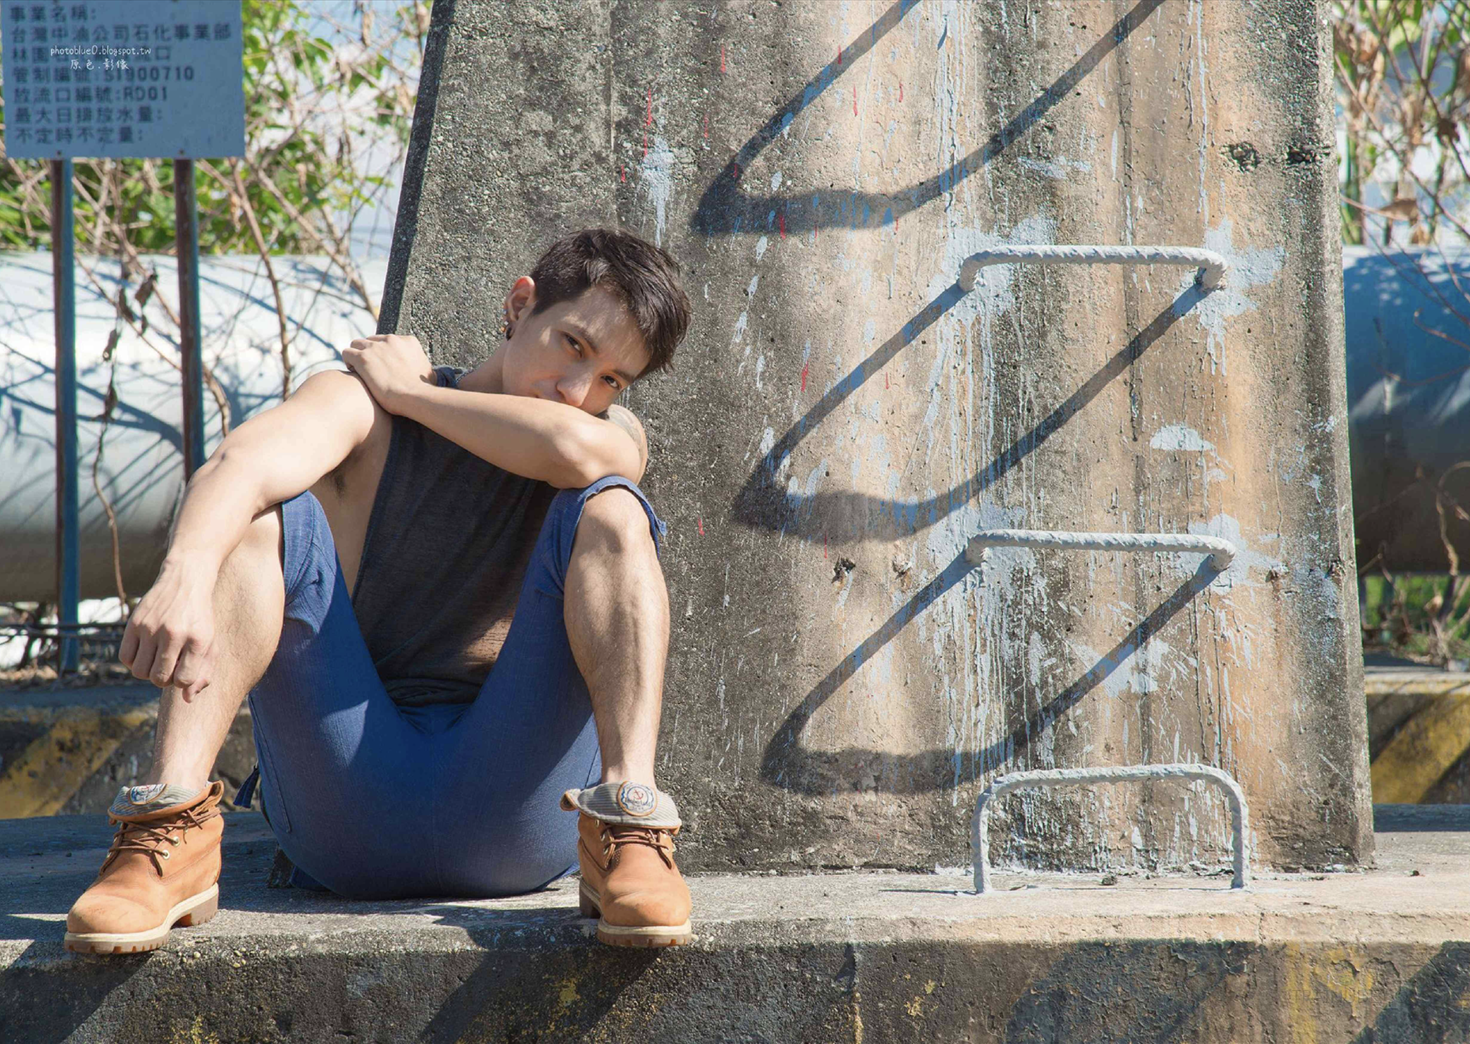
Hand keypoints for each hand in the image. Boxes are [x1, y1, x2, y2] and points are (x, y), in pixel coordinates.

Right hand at [118, 558, 216, 700]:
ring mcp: (151, 627)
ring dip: (148, 672)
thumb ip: (204, 673)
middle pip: (159, 679)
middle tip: (170, 665)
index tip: (185, 669)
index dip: (183, 680)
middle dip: (164, 679)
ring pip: (140, 672)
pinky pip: (125, 658)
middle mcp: (174, 633)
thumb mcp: (210, 642)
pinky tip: (146, 651)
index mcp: (198, 639)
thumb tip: (188, 699)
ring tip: (158, 659)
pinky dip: (134, 661)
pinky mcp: (134, 622)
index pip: (184, 680)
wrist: (186, 580)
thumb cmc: (200, 618)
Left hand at [342, 333, 434, 413]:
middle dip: (369, 353)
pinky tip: (354, 373)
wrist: (415, 397)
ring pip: (356, 344)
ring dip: (356, 356)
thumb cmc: (424, 390)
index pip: (387, 341)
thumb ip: (422, 367)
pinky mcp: (363, 358)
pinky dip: (348, 362)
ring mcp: (376, 348)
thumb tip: (427, 374)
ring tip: (359, 372)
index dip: (382, 353)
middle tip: (370, 370)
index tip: (382, 365)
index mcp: (408, 341)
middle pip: (371, 340)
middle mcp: (391, 340)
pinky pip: (347, 353)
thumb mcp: (429, 373)